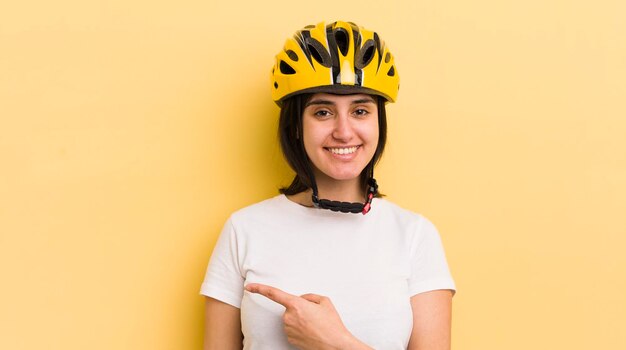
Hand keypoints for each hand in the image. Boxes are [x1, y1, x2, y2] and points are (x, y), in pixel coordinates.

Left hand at [245, 283, 366, 349]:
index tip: (249, 287)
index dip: (259, 289)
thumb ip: (309, 296)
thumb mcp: (325, 301)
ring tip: (315, 325)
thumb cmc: (332, 324)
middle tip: (315, 315)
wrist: (335, 345)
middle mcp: (289, 317)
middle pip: (290, 308)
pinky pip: (292, 329)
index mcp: (296, 305)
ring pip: (291, 319)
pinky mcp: (290, 339)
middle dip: (299, 309)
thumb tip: (301, 299)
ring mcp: (288, 329)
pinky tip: (311, 332)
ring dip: (300, 319)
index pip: (273, 294)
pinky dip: (300, 329)